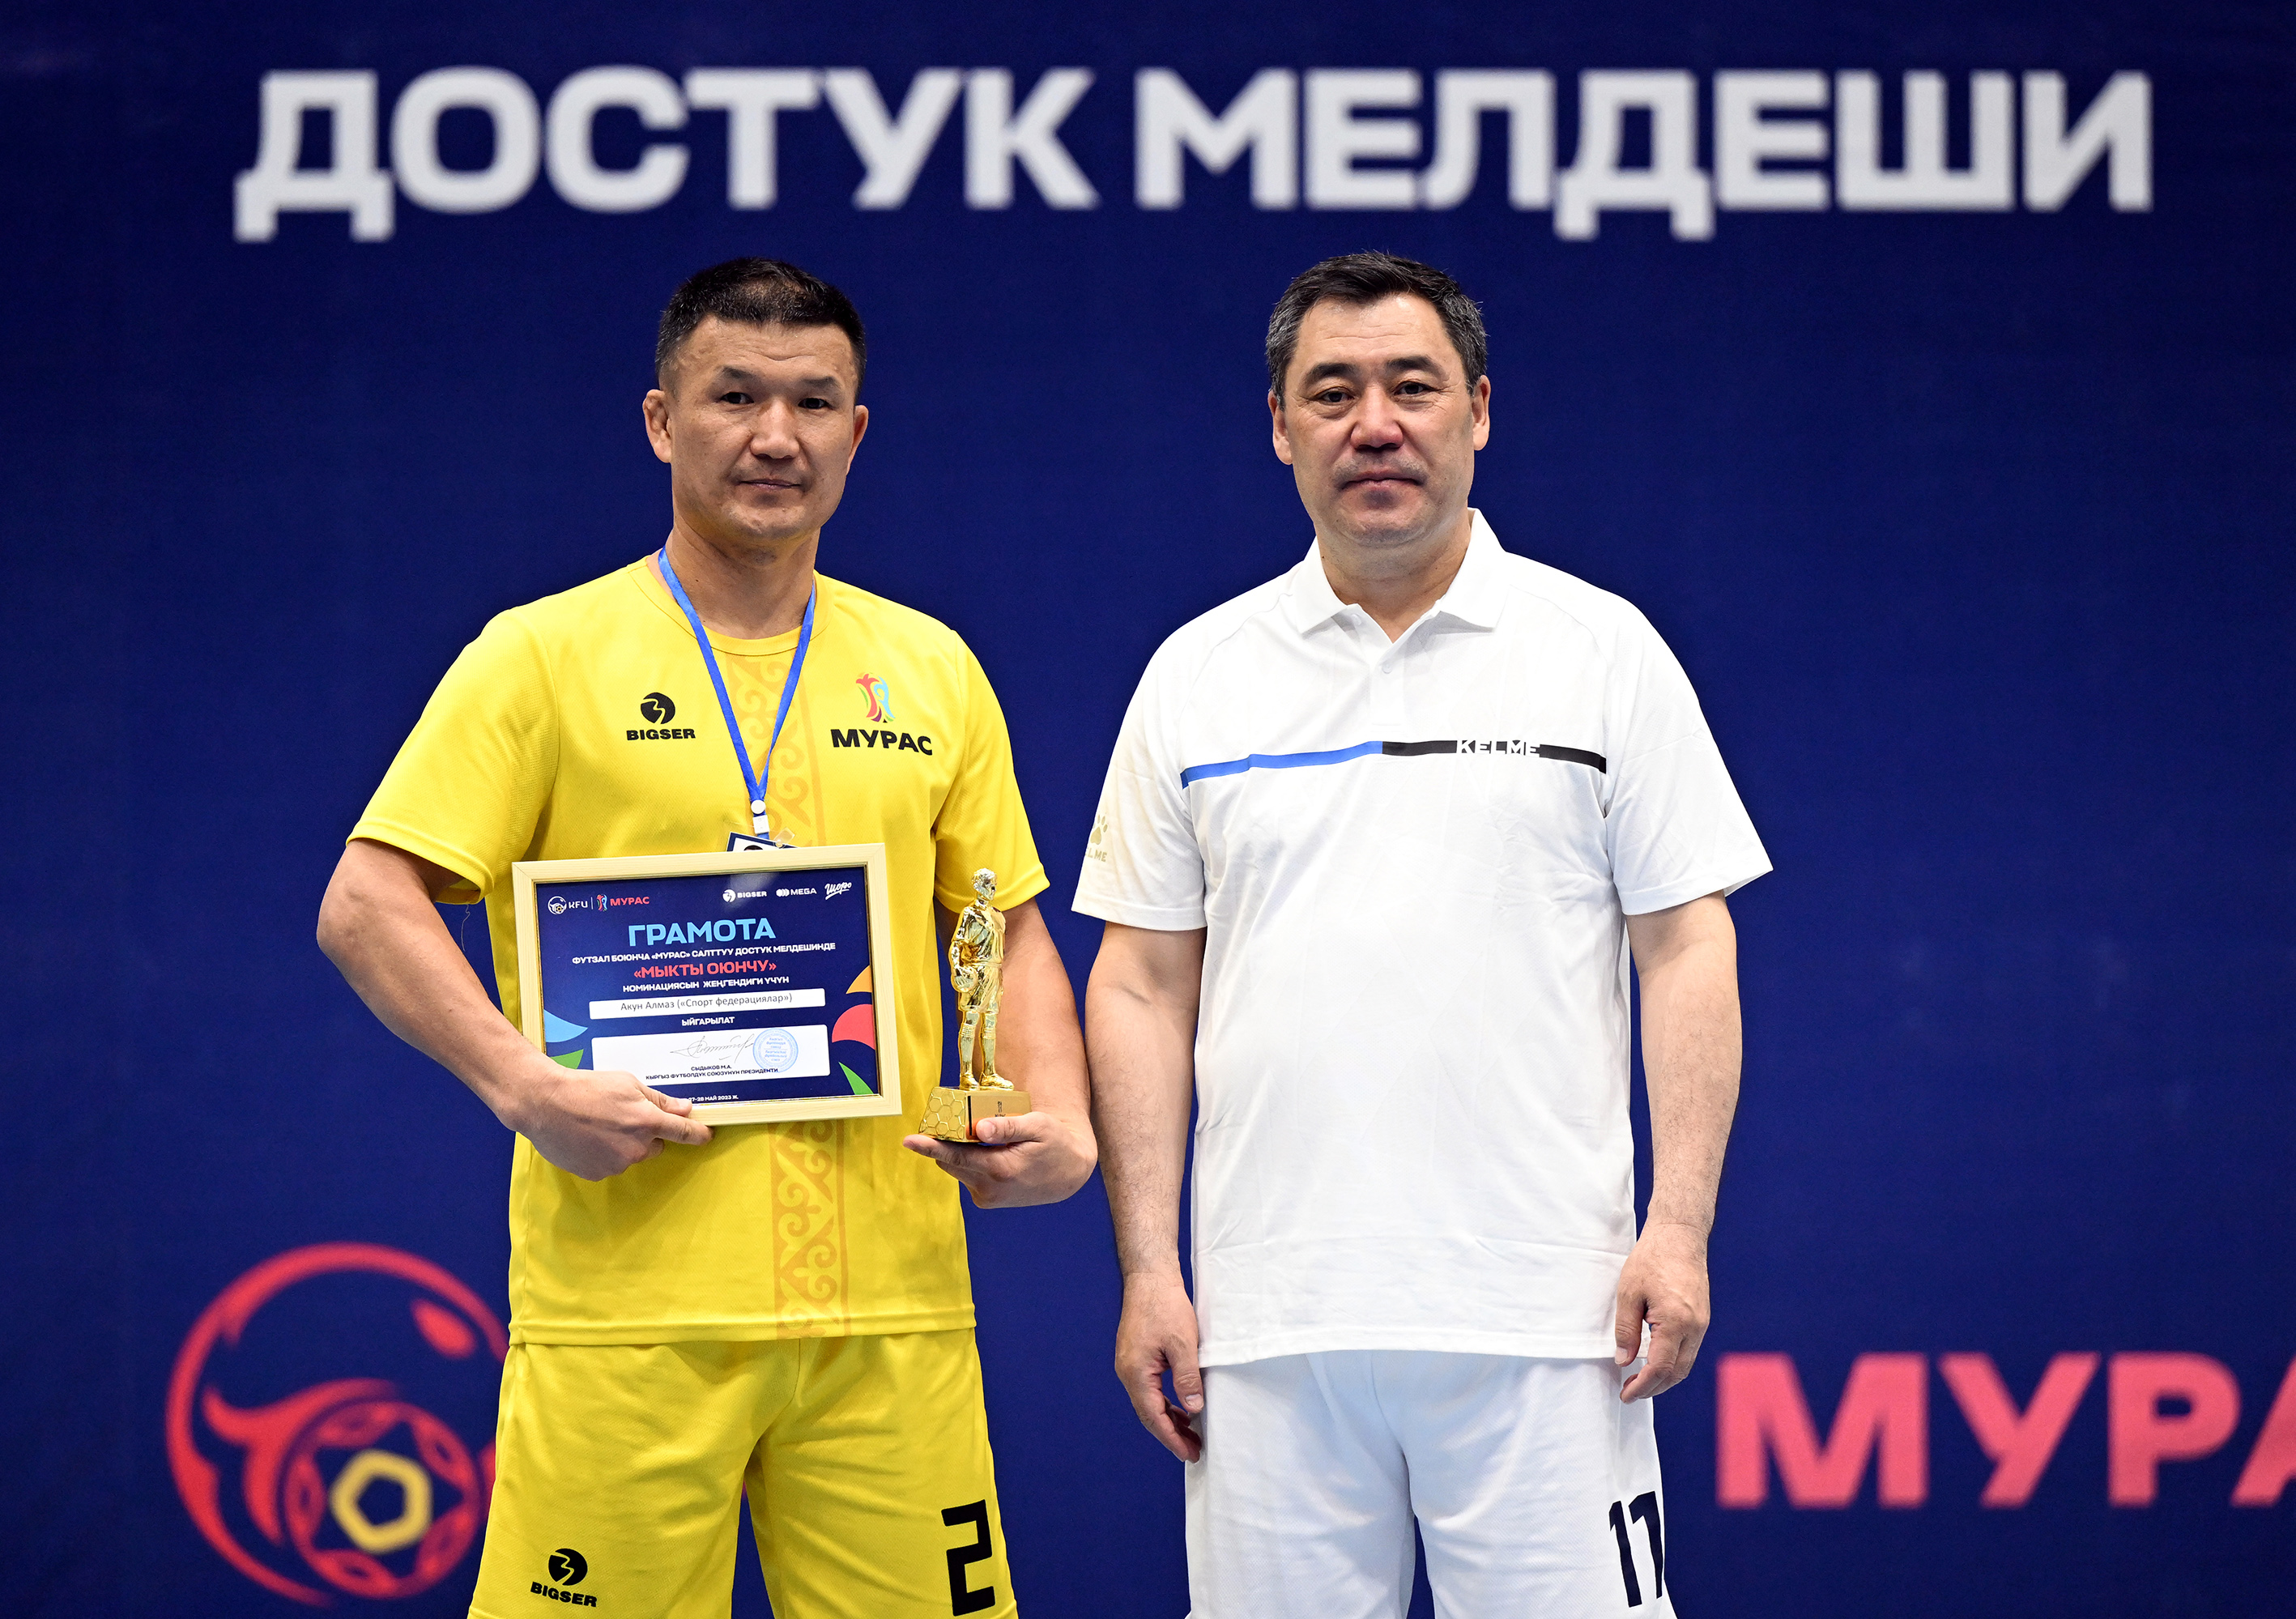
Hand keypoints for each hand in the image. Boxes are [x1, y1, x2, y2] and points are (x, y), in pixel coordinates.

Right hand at [498, 1062, 713, 1180]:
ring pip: (630, 1156)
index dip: (698, 1134)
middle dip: (645, 1135)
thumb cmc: (585, 1088)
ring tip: (597, 1125)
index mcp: (647, 1122)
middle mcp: (635, 1148)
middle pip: (654, 1146)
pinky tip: (587, 1138)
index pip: (683, 1132)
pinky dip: (603, 1154)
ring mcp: (615, 1164)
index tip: (706, 1136)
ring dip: (622, 1145)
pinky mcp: (596, 1173)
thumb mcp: (627, 1084)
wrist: (544, 1103)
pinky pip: (610, 1165)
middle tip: (621, 1117)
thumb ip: (658, 1100)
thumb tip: (684, 1109)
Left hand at [901, 1108, 1095, 1207]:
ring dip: (960, 1150)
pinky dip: (970, 1160)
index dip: (929, 1146)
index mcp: (1000, 1170)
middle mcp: (989, 1189)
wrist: (1070, 1175)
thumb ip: (1008, 1126)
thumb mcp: (1039, 1127)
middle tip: (957, 1118)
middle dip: (946, 1140)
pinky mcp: (987, 1200)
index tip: (908, 1140)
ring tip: (986, 1135)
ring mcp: (987, 1197)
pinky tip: (990, 1149)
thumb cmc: (1056, 1143)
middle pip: (950, 1161)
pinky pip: (967, 1175)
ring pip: (957, 1168)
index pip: (955, 1156)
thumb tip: (979, 1127)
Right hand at [1115, 1271, 1203, 1461]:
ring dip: (1169, 1419)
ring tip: (1191, 1433)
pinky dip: (1165, 1402)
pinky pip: (1149, 1389)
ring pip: (1149, 1402)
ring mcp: (1130, 1364)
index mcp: (1136, 1373)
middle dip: (1171, 1434)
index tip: (1189, 1453)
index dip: (1172, 1438)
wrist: (1150, 1277)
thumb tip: (1193, 1409)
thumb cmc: (1165, 1305)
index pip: (1153, 1416)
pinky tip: (1181, 1406)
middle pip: (1148, 1414)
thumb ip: (1188, 1378)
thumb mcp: (1184, 1343)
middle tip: (1194, 1450)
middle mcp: (1128, 1372)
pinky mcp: (1136, 1357)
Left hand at [1614, 1220, 1711, 1401]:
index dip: (1642, 1386)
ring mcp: (1702, 1323)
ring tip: (1640, 1380)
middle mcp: (1695, 1327)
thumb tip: (1623, 1361)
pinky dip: (1673, 1362)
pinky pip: (1689, 1350)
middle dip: (1654, 1388)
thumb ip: (1625, 1329)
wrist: (1680, 1236)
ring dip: (1664, 1377)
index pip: (1660, 1368)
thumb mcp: (1628, 1292)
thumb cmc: (1652, 1259)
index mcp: (1676, 1322)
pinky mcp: (1702, 1318)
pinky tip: (1655, 1360)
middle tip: (1630, 1392)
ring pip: (1685, 1363)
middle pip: (1677, 1373)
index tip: (1626, 1394)